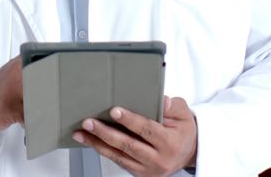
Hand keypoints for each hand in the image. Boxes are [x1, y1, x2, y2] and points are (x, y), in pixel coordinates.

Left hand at [73, 96, 197, 175]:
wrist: (188, 153)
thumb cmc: (183, 131)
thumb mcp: (184, 114)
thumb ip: (172, 106)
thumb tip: (162, 100)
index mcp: (170, 143)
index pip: (146, 130)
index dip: (130, 120)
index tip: (114, 111)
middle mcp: (158, 159)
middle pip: (128, 145)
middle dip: (106, 133)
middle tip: (89, 122)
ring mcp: (148, 169)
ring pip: (119, 156)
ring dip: (97, 144)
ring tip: (82, 133)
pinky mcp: (140, 174)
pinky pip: (118, 161)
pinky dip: (104, 151)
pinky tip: (91, 141)